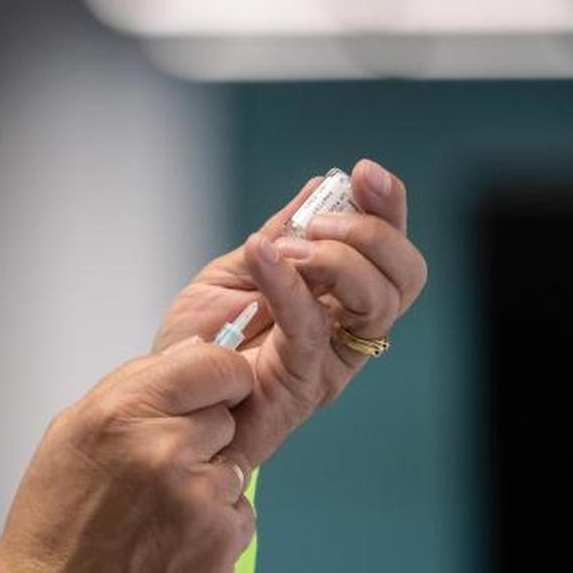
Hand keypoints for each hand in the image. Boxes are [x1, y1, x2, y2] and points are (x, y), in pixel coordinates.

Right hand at [0, 341, 256, 572]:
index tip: (217, 386)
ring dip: (209, 481)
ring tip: (159, 509)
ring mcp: (198, 498)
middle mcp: (165, 449)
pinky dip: (215, 524)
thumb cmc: (57, 521)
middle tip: (160, 466)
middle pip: (225, 414)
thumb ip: (135, 385)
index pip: (214, 363)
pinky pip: (240, 512)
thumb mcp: (73, 431)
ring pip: (235, 465)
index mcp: (123, 412)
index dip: (220, 374)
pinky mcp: (221, 542)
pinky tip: (172, 538)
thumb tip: (193, 351)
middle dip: (202, 435)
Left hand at [152, 159, 427, 467]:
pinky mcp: (304, 383)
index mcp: (338, 297)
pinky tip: (265, 256)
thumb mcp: (235, 273)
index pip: (387, 251)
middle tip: (320, 222)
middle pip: (403, 276)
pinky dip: (290, 284)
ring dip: (338, 259)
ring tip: (287, 246)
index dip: (387, 209)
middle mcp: (346, 328)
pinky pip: (312, 328)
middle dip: (373, 234)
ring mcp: (331, 358)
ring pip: (378, 303)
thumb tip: (318, 188)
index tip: (365, 173)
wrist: (168, 399)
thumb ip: (280, 236)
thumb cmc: (202, 344)